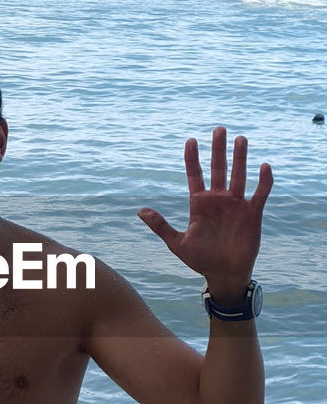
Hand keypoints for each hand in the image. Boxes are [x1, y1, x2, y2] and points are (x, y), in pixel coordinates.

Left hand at [137, 127, 272, 300]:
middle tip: (219, 129)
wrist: (223, 274)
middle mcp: (218, 199)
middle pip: (218, 168)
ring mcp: (236, 204)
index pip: (194, 175)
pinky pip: (259, 193)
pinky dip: (263, 181)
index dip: (192, 158)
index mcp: (199, 203)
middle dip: (218, 149)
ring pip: (239, 175)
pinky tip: (263, 167)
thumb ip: (160, 226)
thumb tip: (139, 211)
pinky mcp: (252, 213)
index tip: (190, 140)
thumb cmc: (200, 259)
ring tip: (240, 139)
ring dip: (240, 158)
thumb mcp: (177, 243)